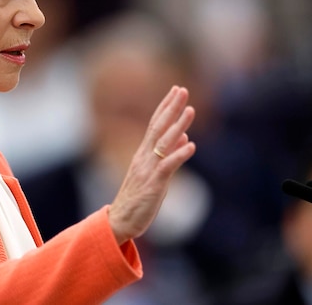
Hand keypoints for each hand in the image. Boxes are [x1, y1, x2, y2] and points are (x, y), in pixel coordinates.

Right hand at [108, 85, 196, 244]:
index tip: (175, 90)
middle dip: (171, 108)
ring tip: (191, 110)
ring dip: (178, 125)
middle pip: (158, 127)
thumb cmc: (137, 199)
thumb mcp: (155, 174)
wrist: (120, 222)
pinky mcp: (153, 185)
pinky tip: (191, 145)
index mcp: (143, 154)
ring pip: (164, 143)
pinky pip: (168, 167)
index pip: (155, 124)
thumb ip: (168, 154)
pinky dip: (179, 154)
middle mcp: (144, 158)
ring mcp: (148, 170)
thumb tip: (184, 136)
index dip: (166, 106)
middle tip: (182, 89)